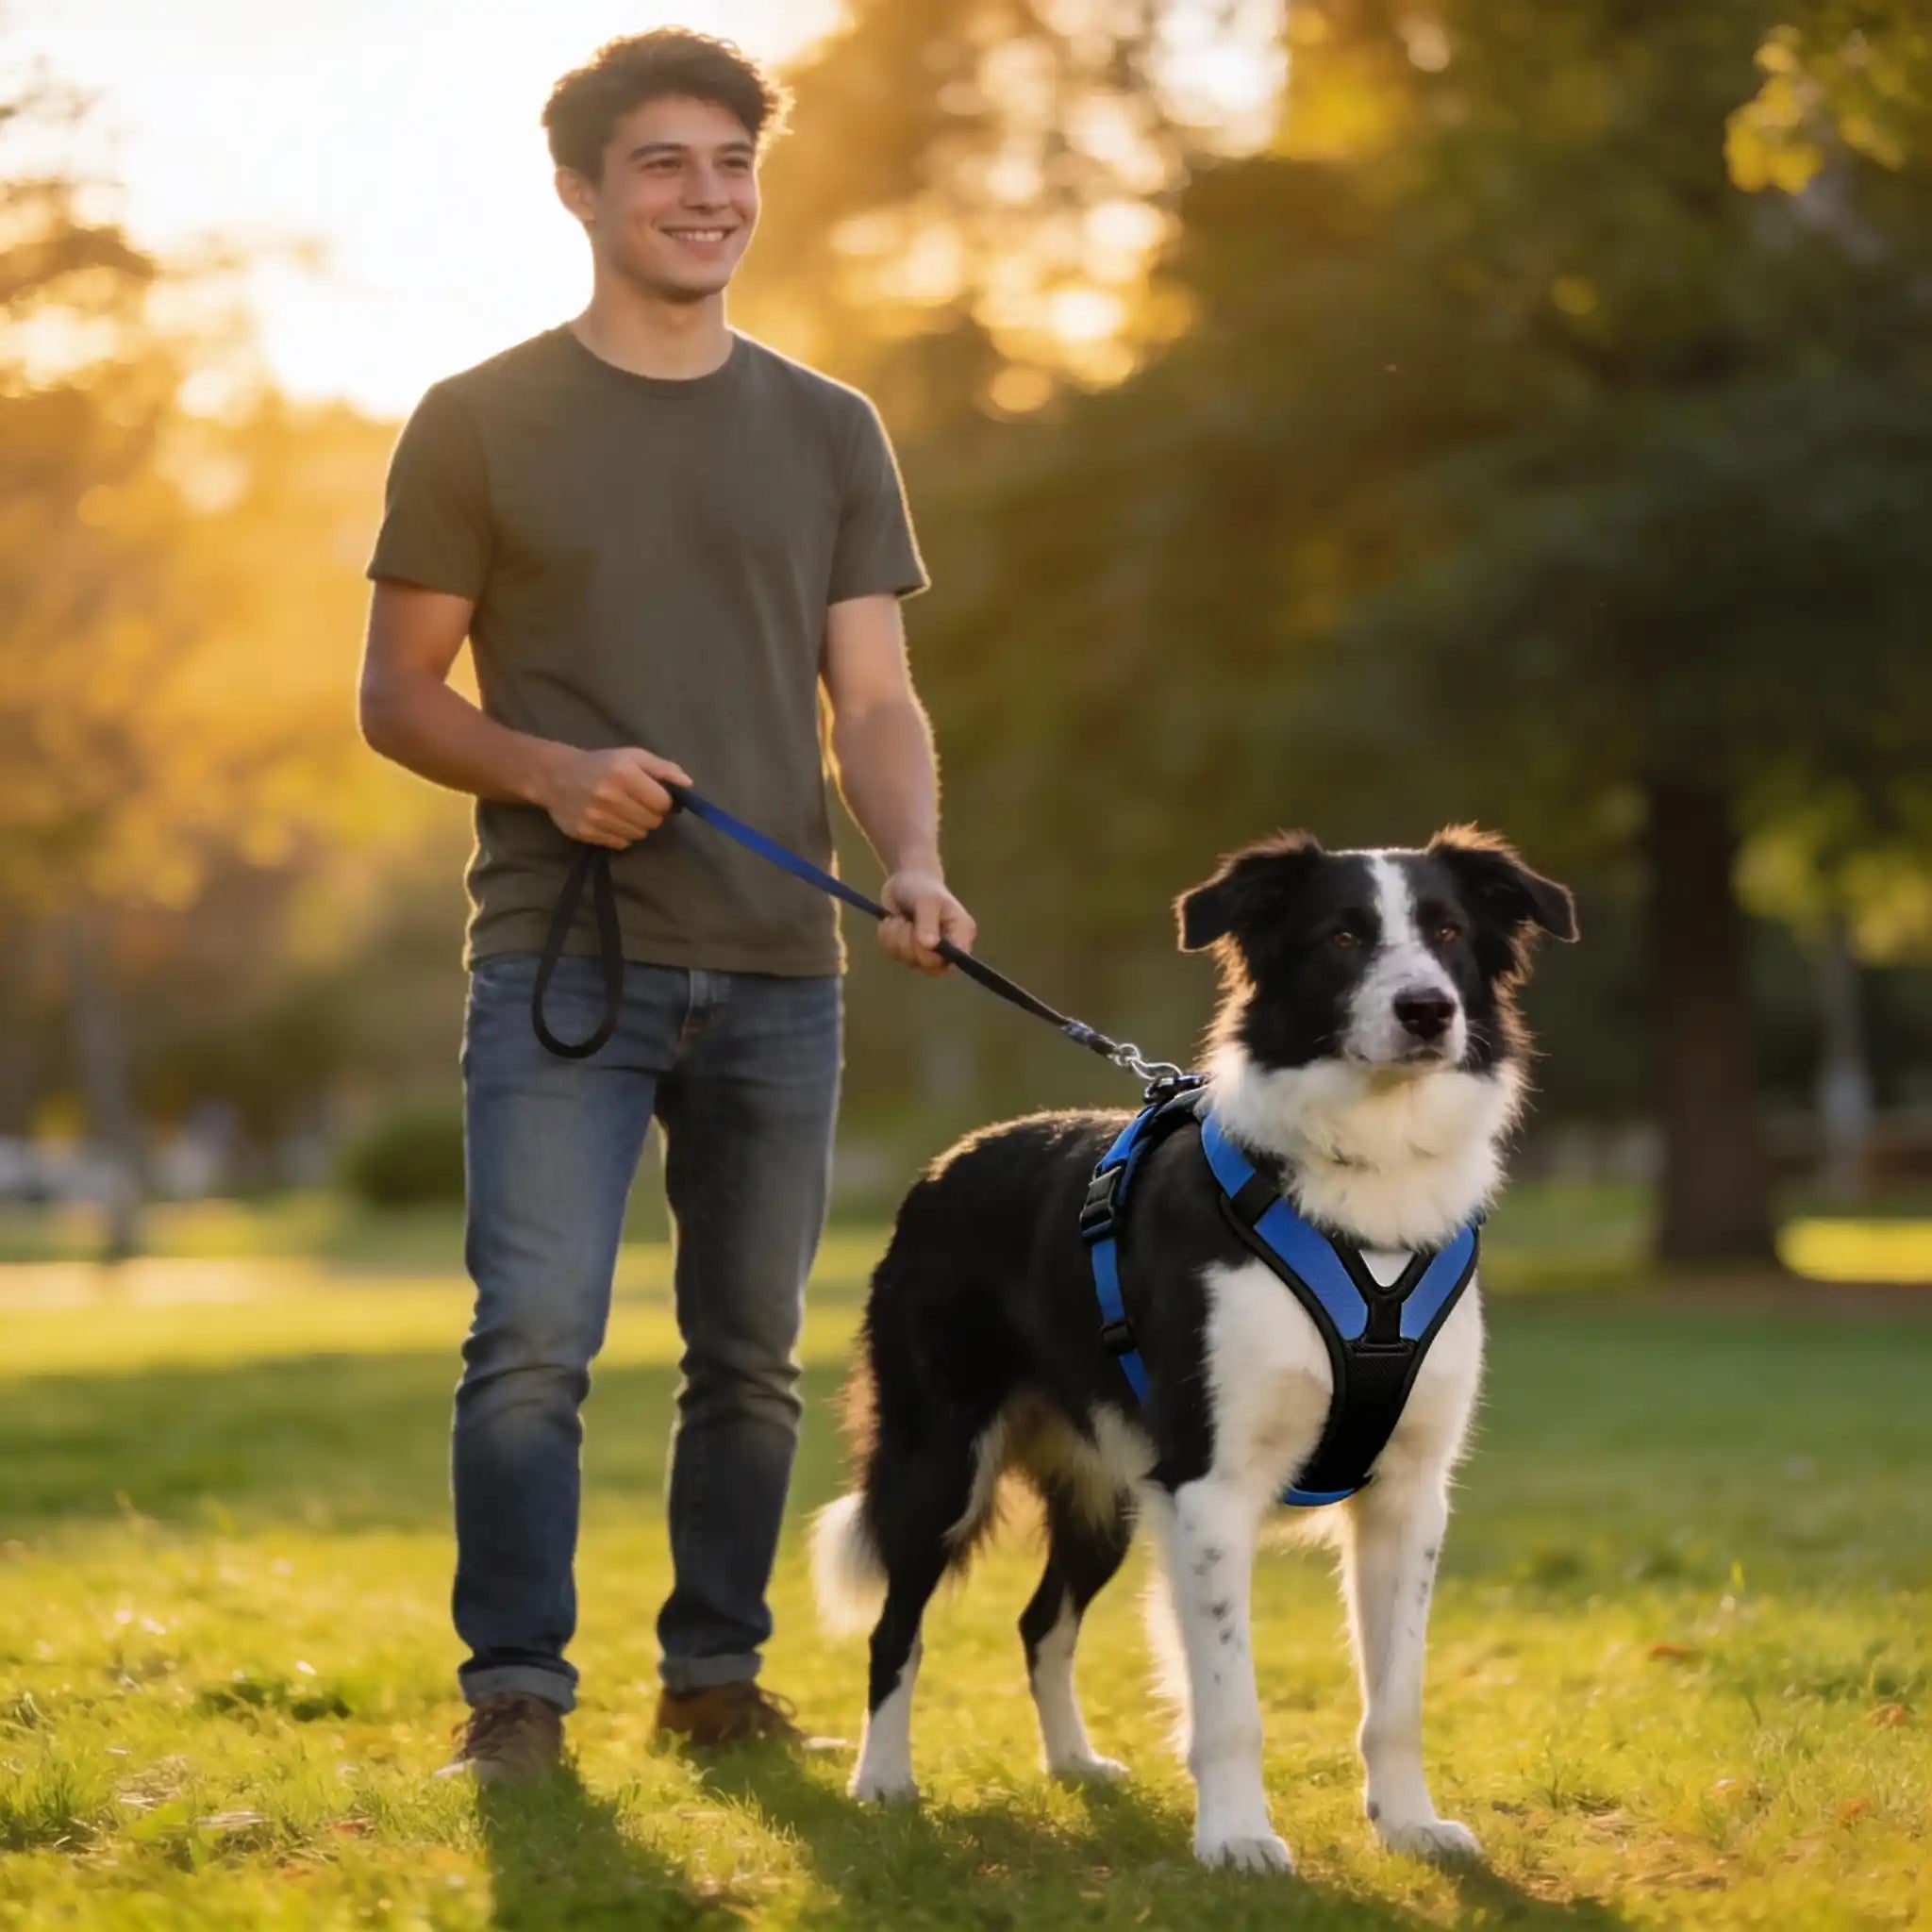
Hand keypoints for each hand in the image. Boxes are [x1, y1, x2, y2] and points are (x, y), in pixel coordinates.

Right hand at [536, 746, 692, 848]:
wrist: (555, 776)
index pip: (662, 803)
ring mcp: (596, 817)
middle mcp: (609, 797)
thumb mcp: (633, 756)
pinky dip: (621, 835)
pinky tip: (610, 820)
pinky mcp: (586, 833)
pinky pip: (620, 844)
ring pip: (638, 835)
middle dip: (652, 814)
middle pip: (652, 822)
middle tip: (638, 803)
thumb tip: (688, 785)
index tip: (656, 796)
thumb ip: (663, 768)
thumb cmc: (601, 764)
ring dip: (637, 825)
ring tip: (623, 811)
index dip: (665, 802)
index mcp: (623, 774)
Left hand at [879, 869, 976, 976]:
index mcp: (961, 933)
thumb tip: (929, 945)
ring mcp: (927, 951)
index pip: (957, 960)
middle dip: (910, 943)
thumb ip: (928, 922)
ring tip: (899, 919)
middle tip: (906, 922)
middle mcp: (948, 947)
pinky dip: (887, 938)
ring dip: (896, 937)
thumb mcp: (927, 900)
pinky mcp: (909, 950)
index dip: (936, 957)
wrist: (904, 880)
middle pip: (929, 964)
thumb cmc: (922, 887)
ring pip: (908, 960)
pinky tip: (893, 922)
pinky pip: (894, 954)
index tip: (920, 939)